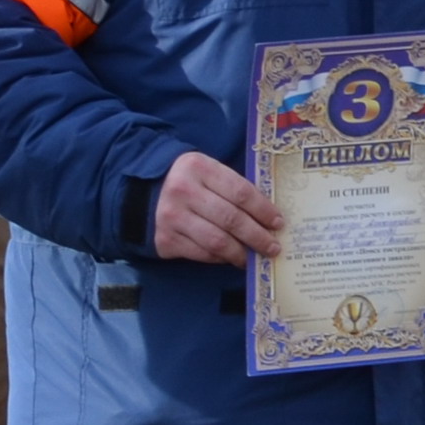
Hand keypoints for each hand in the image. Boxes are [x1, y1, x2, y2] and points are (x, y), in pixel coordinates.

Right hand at [148, 152, 282, 263]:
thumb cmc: (190, 184)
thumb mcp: (209, 173)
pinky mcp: (166, 239)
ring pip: (217, 241)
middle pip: (231, 219)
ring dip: (241, 253)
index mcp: (198, 167)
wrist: (146, 195)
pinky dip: (221, 258)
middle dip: (257, 236)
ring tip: (254, 257)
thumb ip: (234, 188)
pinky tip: (231, 257)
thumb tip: (269, 218)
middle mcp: (182, 190)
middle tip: (273, 247)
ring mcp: (172, 217)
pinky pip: (202, 253)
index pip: (240, 192)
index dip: (263, 210)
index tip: (278, 223)